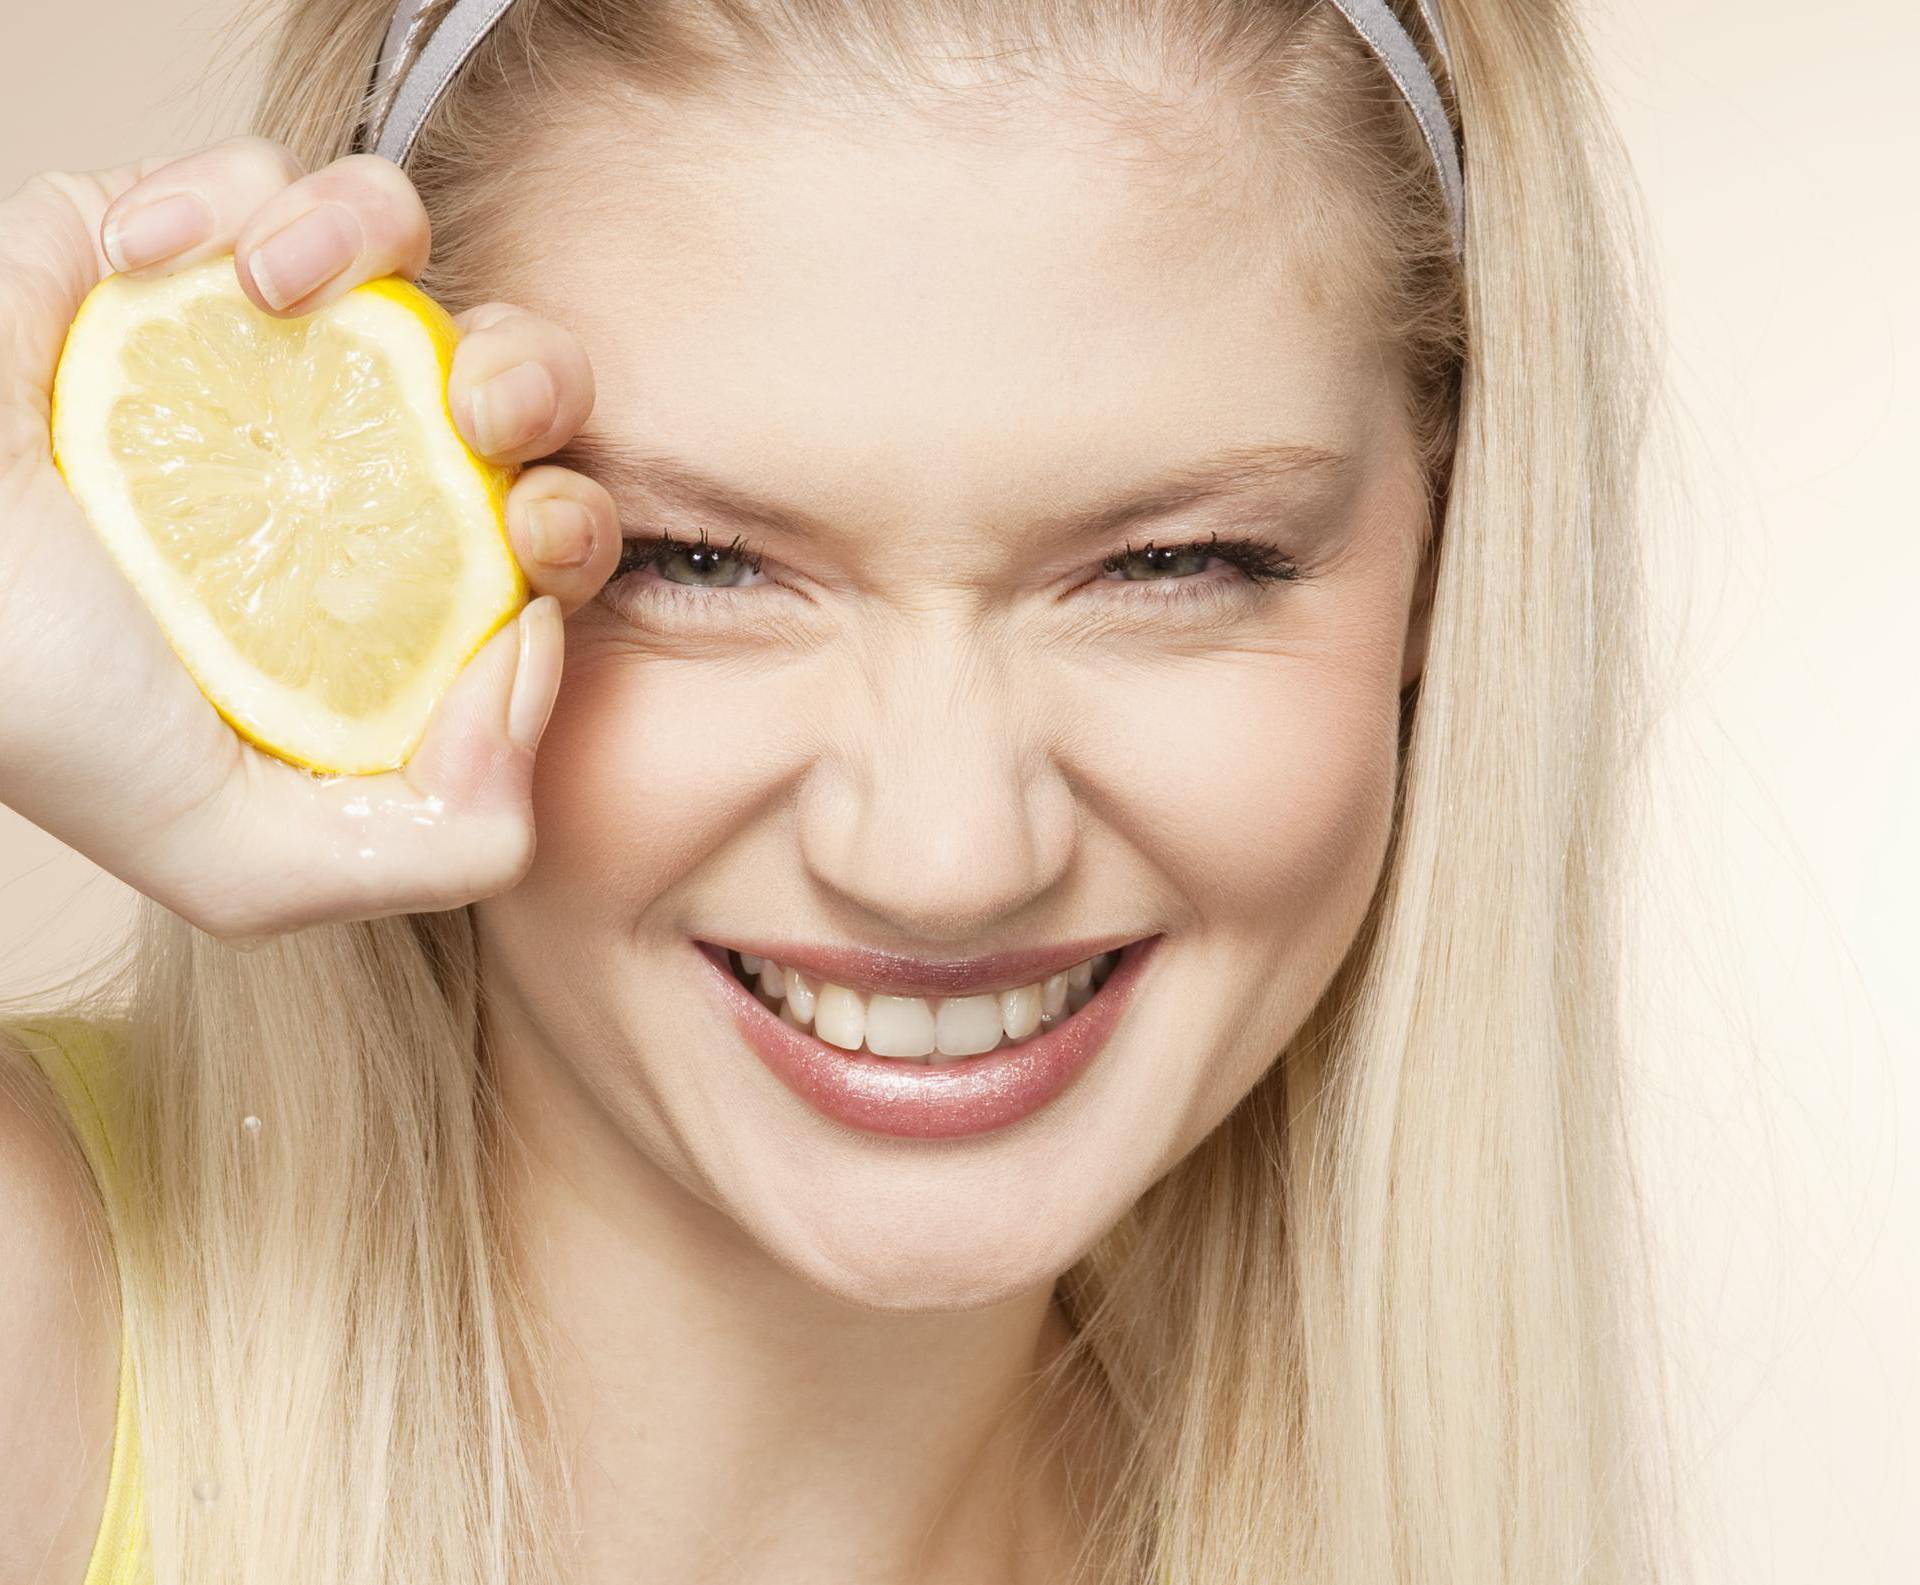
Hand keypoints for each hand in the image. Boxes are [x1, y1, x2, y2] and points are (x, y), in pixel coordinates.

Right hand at [0, 135, 619, 945]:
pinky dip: (233, 196)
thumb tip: (536, 650)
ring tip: (289, 295)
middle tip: (478, 415)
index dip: (577, 530)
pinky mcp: (167, 252)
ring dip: (383, 247)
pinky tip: (162, 262)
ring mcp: (260, 351)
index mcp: (381, 589)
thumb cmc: (46, 708)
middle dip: (537, 379)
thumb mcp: (252, 856)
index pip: (547, 537)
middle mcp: (343, 458)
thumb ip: (440, 837)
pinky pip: (264, 176)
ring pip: (411, 249)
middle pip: (520, 380)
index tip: (527, 544)